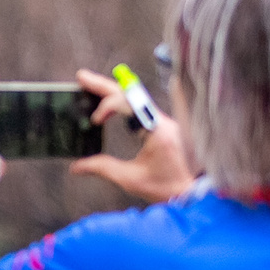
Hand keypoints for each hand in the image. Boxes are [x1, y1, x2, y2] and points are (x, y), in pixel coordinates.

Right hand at [71, 68, 195, 202]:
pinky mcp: (162, 126)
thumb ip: (102, 168)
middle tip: (82, 77)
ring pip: (136, 97)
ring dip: (113, 91)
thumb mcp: (131, 179)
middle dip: (104, 85)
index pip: (130, 103)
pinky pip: (140, 106)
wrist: (192, 192)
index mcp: (157, 131)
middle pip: (130, 93)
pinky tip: (108, 103)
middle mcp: (162, 121)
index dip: (107, 106)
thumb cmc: (166, 188)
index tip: (94, 121)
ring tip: (90, 85)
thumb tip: (76, 167)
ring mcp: (163, 122)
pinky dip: (122, 101)